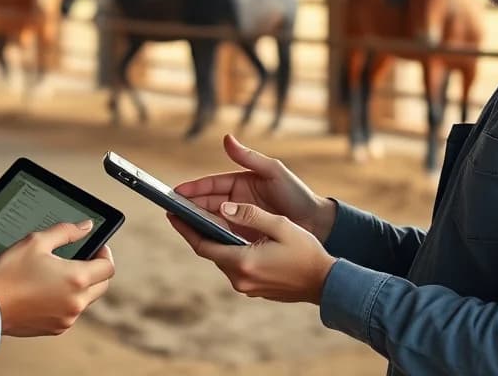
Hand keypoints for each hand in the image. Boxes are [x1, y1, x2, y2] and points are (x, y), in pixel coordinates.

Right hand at [0, 221, 114, 336]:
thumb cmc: (9, 273)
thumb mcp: (36, 241)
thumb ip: (66, 231)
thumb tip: (85, 227)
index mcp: (77, 279)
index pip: (108, 267)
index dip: (105, 253)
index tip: (96, 246)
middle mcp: (76, 302)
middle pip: (103, 285)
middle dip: (97, 270)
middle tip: (81, 258)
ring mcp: (67, 318)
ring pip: (87, 299)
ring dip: (81, 286)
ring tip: (59, 273)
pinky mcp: (56, 328)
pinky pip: (71, 312)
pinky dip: (66, 300)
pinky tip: (47, 289)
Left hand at [168, 202, 335, 303]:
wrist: (326, 283)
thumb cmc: (306, 252)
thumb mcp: (280, 225)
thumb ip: (249, 215)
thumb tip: (223, 208)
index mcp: (243, 261)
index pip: (203, 244)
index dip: (185, 228)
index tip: (172, 214)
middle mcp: (240, 278)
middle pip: (210, 252)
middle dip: (197, 232)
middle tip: (185, 212)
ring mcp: (246, 287)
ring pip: (222, 259)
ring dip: (215, 242)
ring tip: (207, 220)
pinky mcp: (254, 290)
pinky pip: (234, 267)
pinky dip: (229, 251)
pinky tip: (232, 238)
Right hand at [175, 134, 336, 241]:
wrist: (316, 223)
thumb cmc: (297, 194)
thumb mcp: (274, 172)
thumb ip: (249, 157)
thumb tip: (227, 138)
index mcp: (240, 183)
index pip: (211, 185)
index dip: (193, 189)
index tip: (177, 192)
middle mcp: (237, 201)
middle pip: (207, 204)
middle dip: (189, 206)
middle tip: (171, 211)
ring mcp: (240, 219)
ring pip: (212, 220)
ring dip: (196, 222)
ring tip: (180, 226)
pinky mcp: (245, 236)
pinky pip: (224, 236)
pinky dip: (211, 237)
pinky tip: (201, 240)